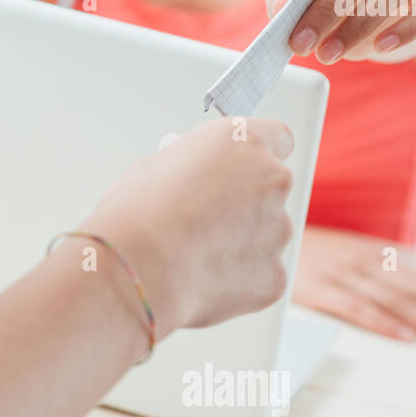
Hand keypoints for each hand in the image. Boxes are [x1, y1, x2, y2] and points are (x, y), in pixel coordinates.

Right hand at [87, 116, 295, 330]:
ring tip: (194, 254)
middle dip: (244, 203)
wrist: (138, 265)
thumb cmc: (137, 213)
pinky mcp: (274, 275)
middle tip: (206, 219)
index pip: (277, 138)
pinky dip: (238, 278)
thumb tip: (195, 180)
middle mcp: (271, 180)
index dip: (255, 158)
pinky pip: (260, 273)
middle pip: (270, 190)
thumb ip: (193, 168)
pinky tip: (201, 278)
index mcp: (243, 142)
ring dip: (240, 242)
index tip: (241, 169)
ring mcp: (278, 229)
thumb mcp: (159, 166)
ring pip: (265, 235)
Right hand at [292, 225, 415, 348]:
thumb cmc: (306, 254)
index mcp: (374, 254)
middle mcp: (363, 262)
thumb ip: (375, 272)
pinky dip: (383, 323)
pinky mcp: (317, 289)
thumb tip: (413, 299)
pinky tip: (404, 337)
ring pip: (394, 301)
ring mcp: (341, 274)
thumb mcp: (345, 254)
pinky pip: (356, 307)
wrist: (260, 238)